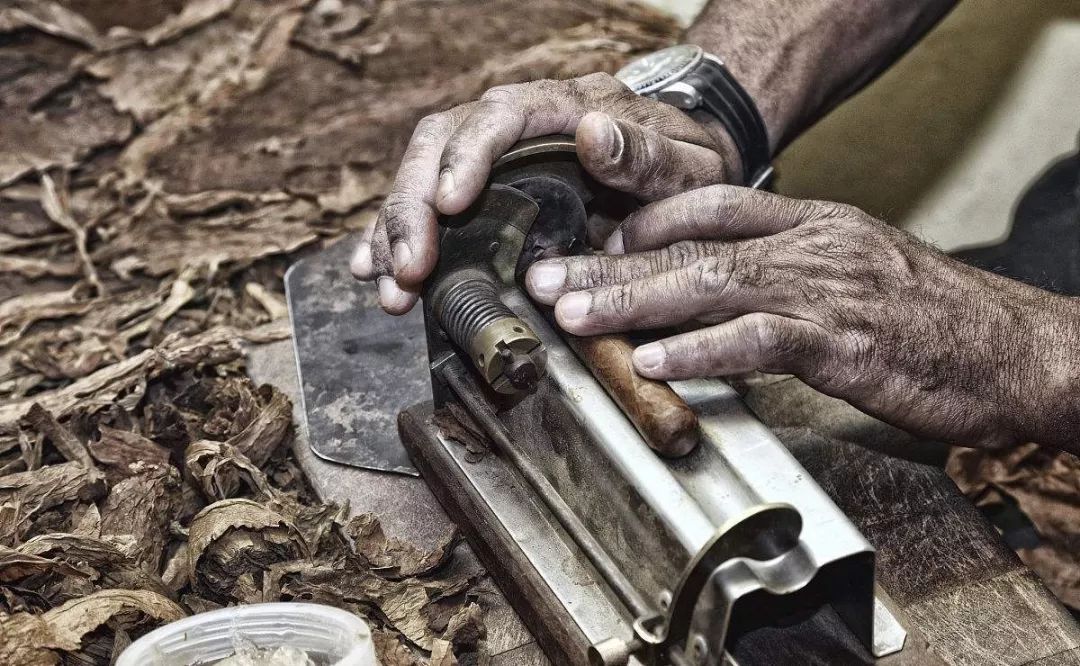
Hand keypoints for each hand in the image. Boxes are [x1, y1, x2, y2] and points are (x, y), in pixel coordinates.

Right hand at [350, 72, 741, 313]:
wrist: (682, 169)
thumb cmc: (685, 166)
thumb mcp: (686, 164)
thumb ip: (645, 154)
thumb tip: (593, 131)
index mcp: (564, 107)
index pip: (499, 115)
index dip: (467, 156)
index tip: (449, 204)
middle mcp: (517, 124)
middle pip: (441, 143)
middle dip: (413, 205)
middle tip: (408, 268)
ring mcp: (493, 156)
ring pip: (421, 174)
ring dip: (394, 230)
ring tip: (387, 285)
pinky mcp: (481, 191)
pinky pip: (426, 206)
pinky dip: (394, 238)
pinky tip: (372, 271)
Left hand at [524, 186, 1079, 450]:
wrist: (1019, 350)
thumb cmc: (933, 320)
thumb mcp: (855, 273)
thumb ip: (787, 274)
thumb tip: (721, 293)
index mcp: (812, 222)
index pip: (710, 205)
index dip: (643, 224)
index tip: (593, 246)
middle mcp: (811, 244)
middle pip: (690, 245)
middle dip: (609, 263)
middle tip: (546, 279)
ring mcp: (827, 289)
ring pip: (712, 284)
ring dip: (634, 302)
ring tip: (574, 316)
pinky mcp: (846, 342)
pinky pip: (760, 340)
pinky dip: (701, 350)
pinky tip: (653, 361)